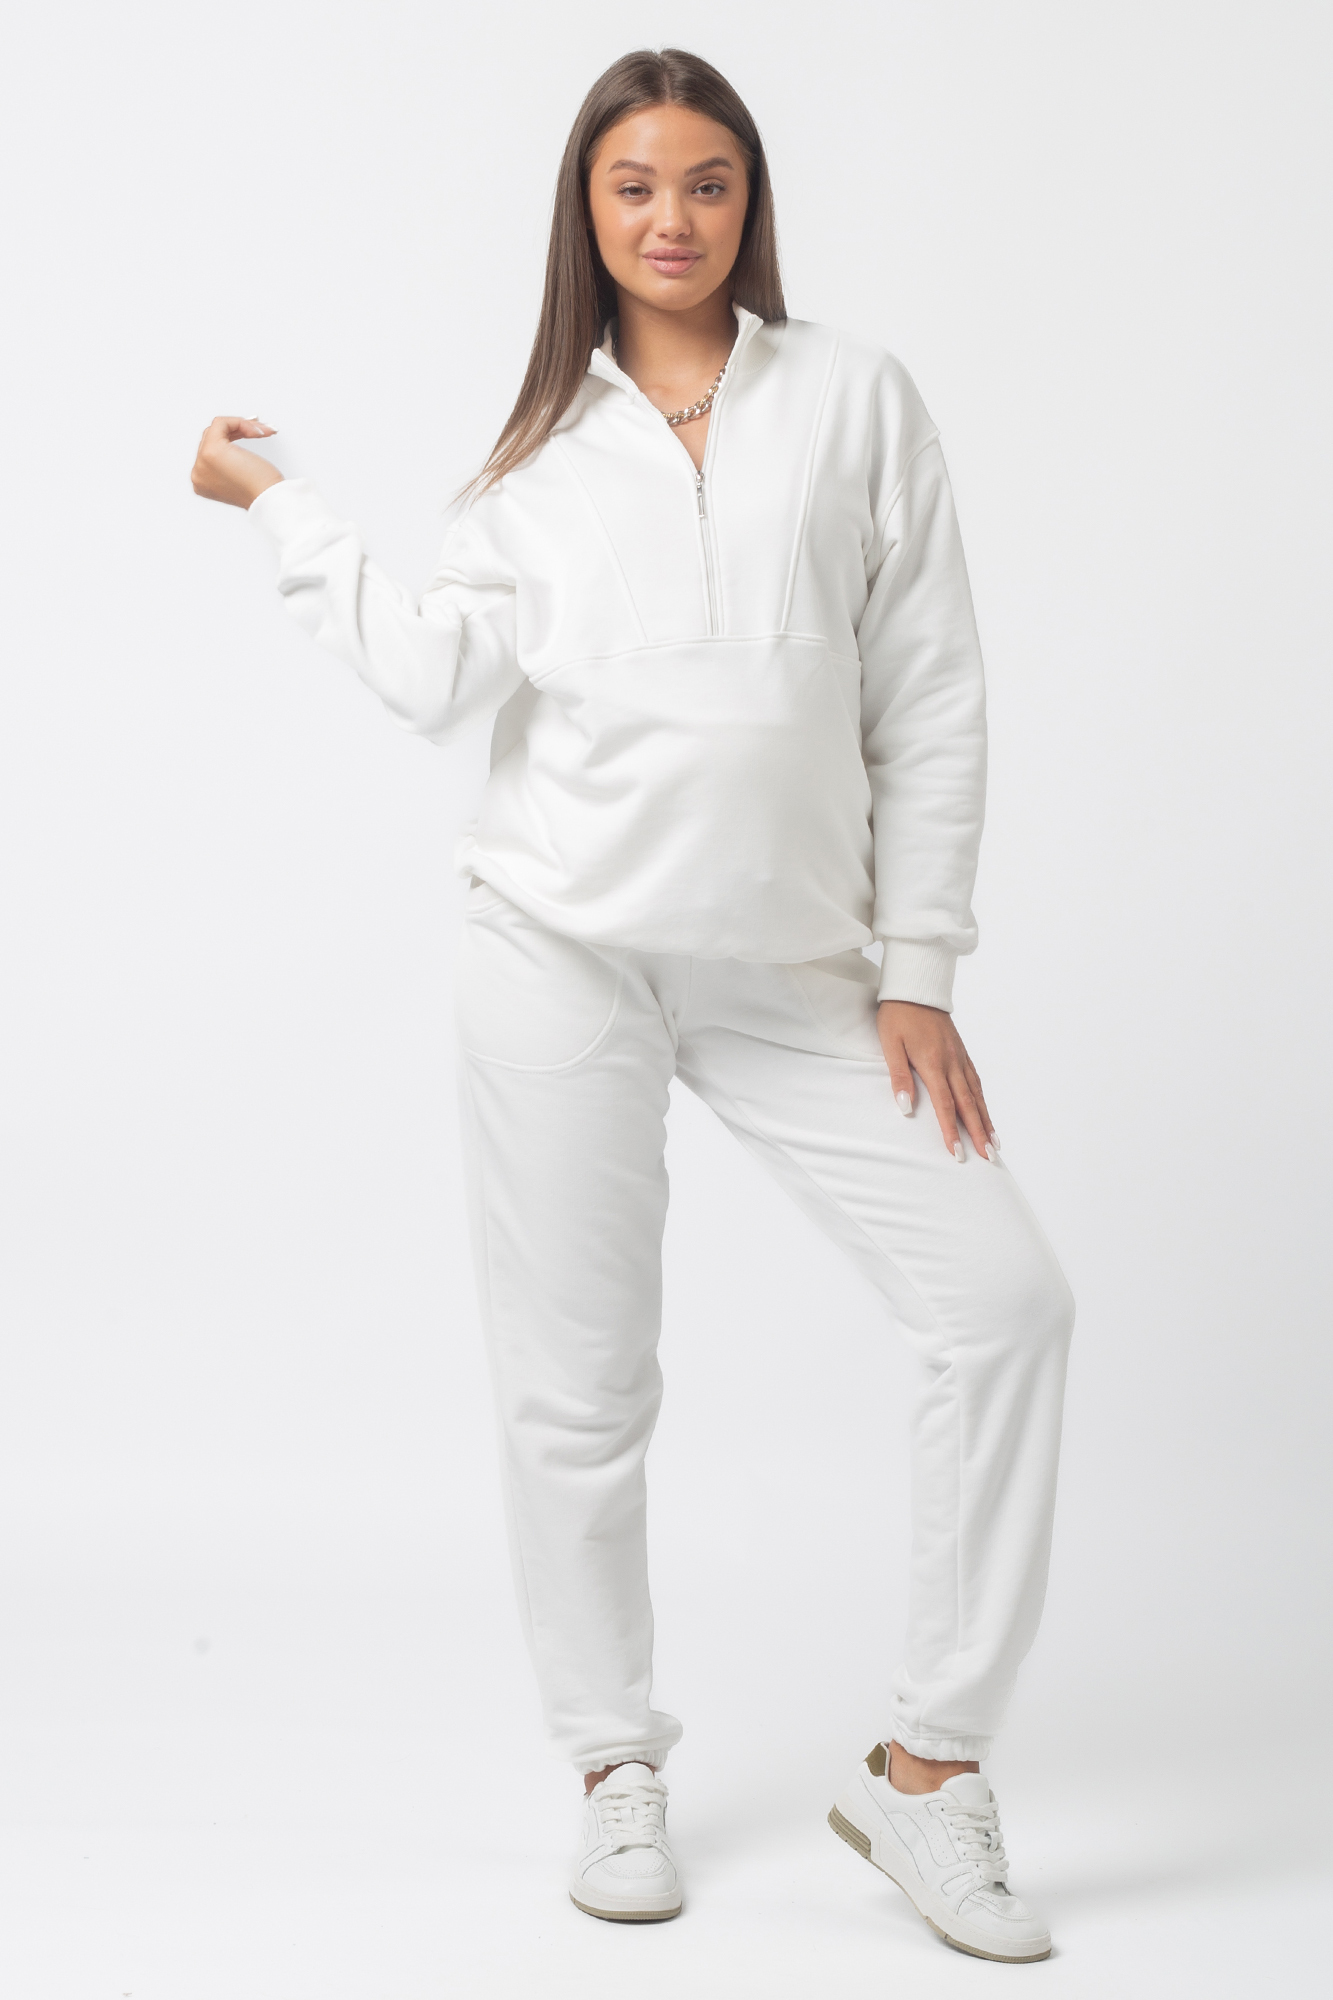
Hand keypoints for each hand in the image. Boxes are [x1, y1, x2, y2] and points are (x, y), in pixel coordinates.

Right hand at [191, 415, 283, 507]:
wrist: (269, 500)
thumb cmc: (264, 491)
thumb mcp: (241, 474)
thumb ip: (229, 461)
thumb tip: (233, 434)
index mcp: (203, 482)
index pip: (211, 449)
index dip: (233, 438)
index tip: (255, 433)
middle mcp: (198, 473)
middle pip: (212, 437)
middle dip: (239, 429)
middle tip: (262, 430)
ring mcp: (201, 462)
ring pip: (217, 429)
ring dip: (243, 426)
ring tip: (263, 432)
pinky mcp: (211, 451)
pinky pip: (220, 423)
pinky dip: (240, 422)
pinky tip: (258, 432)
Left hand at [877, 999, 997, 1161]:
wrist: (915, 987)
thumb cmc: (898, 1015)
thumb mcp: (891, 1045)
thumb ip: (900, 1076)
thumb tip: (906, 1107)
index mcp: (933, 1063)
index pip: (945, 1105)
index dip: (951, 1131)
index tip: (958, 1153)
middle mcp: (952, 1062)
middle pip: (968, 1104)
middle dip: (978, 1133)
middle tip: (989, 1157)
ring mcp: (960, 1056)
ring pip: (976, 1094)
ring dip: (986, 1120)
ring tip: (995, 1142)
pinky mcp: (961, 1051)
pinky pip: (976, 1080)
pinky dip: (982, 1099)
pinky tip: (985, 1111)